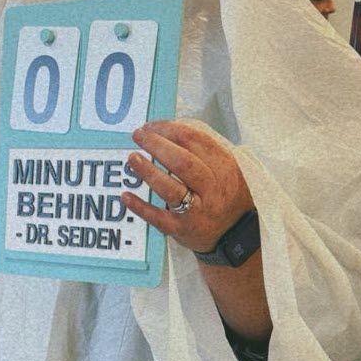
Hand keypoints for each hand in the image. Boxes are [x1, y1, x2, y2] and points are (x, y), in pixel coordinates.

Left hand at [123, 120, 254, 254]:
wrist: (235, 235)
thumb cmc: (224, 195)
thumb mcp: (225, 169)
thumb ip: (202, 151)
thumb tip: (166, 131)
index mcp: (223, 167)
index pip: (195, 141)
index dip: (170, 130)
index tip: (152, 126)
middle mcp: (211, 189)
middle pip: (183, 163)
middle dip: (157, 145)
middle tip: (138, 135)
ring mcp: (196, 210)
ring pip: (171, 189)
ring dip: (149, 172)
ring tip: (132, 158)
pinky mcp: (181, 229)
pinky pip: (159, 218)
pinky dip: (141, 207)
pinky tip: (126, 196)